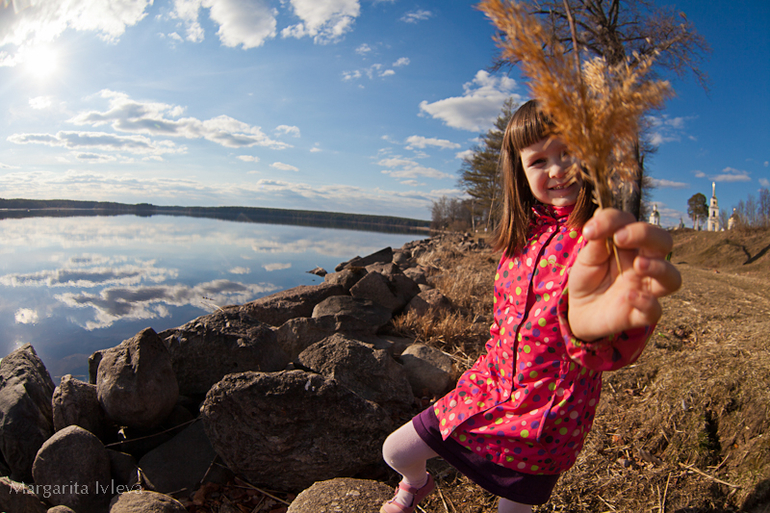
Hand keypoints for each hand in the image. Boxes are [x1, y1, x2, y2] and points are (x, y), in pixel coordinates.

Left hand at [567, 208, 681, 340]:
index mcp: (632, 246)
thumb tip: (600, 215)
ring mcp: (646, 289)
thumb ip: (596, 239)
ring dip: (659, 268)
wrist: (577, 308)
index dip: (616, 221)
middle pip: (664, 242)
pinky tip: (629, 296)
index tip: (591, 230)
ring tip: (638, 265)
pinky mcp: (640, 314)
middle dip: (647, 234)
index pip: (635, 224)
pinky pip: (655, 310)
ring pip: (672, 278)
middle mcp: (645, 264)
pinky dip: (646, 302)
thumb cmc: (587, 277)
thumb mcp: (587, 256)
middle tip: (620, 238)